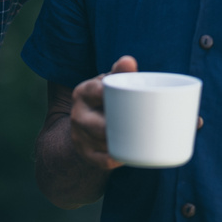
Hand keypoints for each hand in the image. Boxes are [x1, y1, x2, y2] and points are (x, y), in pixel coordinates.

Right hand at [69, 55, 137, 169]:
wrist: (84, 123)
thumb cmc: (104, 99)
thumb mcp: (108, 84)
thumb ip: (120, 72)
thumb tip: (128, 60)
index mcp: (82, 92)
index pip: (95, 92)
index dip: (109, 95)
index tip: (126, 99)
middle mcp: (77, 115)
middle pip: (98, 125)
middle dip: (117, 127)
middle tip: (144, 125)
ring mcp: (80, 136)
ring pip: (103, 143)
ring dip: (120, 144)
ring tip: (141, 140)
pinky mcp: (86, 154)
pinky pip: (102, 161)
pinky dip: (116, 159)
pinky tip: (127, 157)